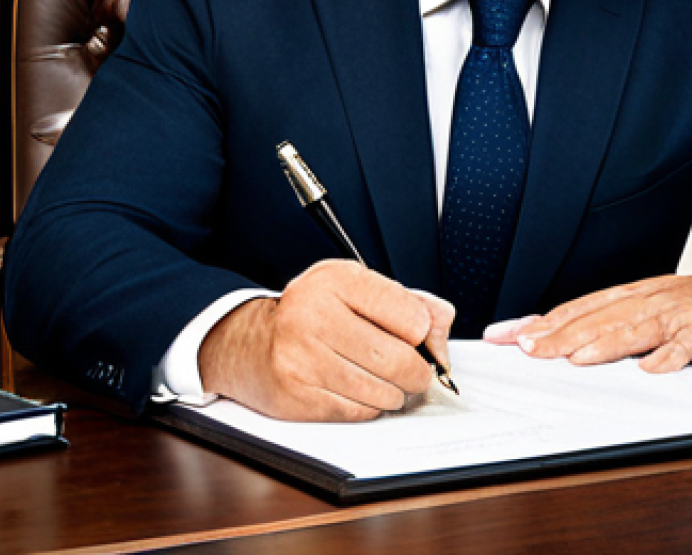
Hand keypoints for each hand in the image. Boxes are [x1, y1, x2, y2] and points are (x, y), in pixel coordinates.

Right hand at [197, 260, 454, 420]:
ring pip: (383, 392)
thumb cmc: (312, 313)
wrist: (249, 342)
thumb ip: (407, 301)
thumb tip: (443, 323)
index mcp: (337, 280)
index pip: (412, 316)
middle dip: (417, 373)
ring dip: (393, 393)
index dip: (424, 333)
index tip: (418, 337)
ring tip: (381, 379)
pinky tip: (354, 389)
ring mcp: (302, 357)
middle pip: (400, 360)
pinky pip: (359, 412)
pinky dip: (367, 406)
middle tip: (414, 372)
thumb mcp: (356, 289)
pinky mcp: (296, 395)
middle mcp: (316, 314)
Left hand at [483, 273, 691, 372]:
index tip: (504, 335)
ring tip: (577, 358)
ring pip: (633, 328)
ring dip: (604, 344)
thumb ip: (605, 324)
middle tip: (527, 348)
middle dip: (558, 334)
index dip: (538, 323)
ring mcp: (674, 315)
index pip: (573, 309)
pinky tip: (652, 368)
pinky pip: (686, 345)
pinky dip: (669, 355)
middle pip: (595, 318)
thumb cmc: (691, 307)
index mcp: (625, 298)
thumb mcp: (644, 309)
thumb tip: (558, 342)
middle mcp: (643, 301)